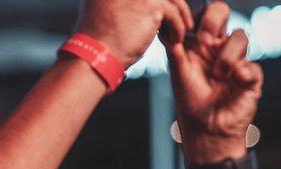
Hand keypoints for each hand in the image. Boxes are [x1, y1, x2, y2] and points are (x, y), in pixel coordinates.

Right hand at [74, 0, 191, 67]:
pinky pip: (175, 14)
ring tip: (183, 29)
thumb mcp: (103, 5)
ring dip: (181, 14)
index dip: (160, 0)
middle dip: (174, 3)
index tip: (166, 10)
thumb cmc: (99, 36)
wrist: (97, 52)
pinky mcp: (152, 6)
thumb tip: (136, 4)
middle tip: (181, 17)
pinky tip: (175, 40)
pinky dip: (179, 28)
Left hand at [164, 2, 262, 162]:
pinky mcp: (251, 78)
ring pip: (240, 37)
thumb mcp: (178, 72)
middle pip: (223, 13)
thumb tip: (167, 27)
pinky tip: (236, 81)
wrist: (208, 131)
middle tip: (206, 39)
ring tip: (219, 75)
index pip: (204, 14)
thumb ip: (174, 48)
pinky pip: (253, 66)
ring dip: (228, 55)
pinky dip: (245, 72)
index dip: (201, 16)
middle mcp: (219, 48)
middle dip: (215, 19)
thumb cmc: (191, 103)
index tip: (193, 31)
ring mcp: (237, 61)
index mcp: (201, 43)